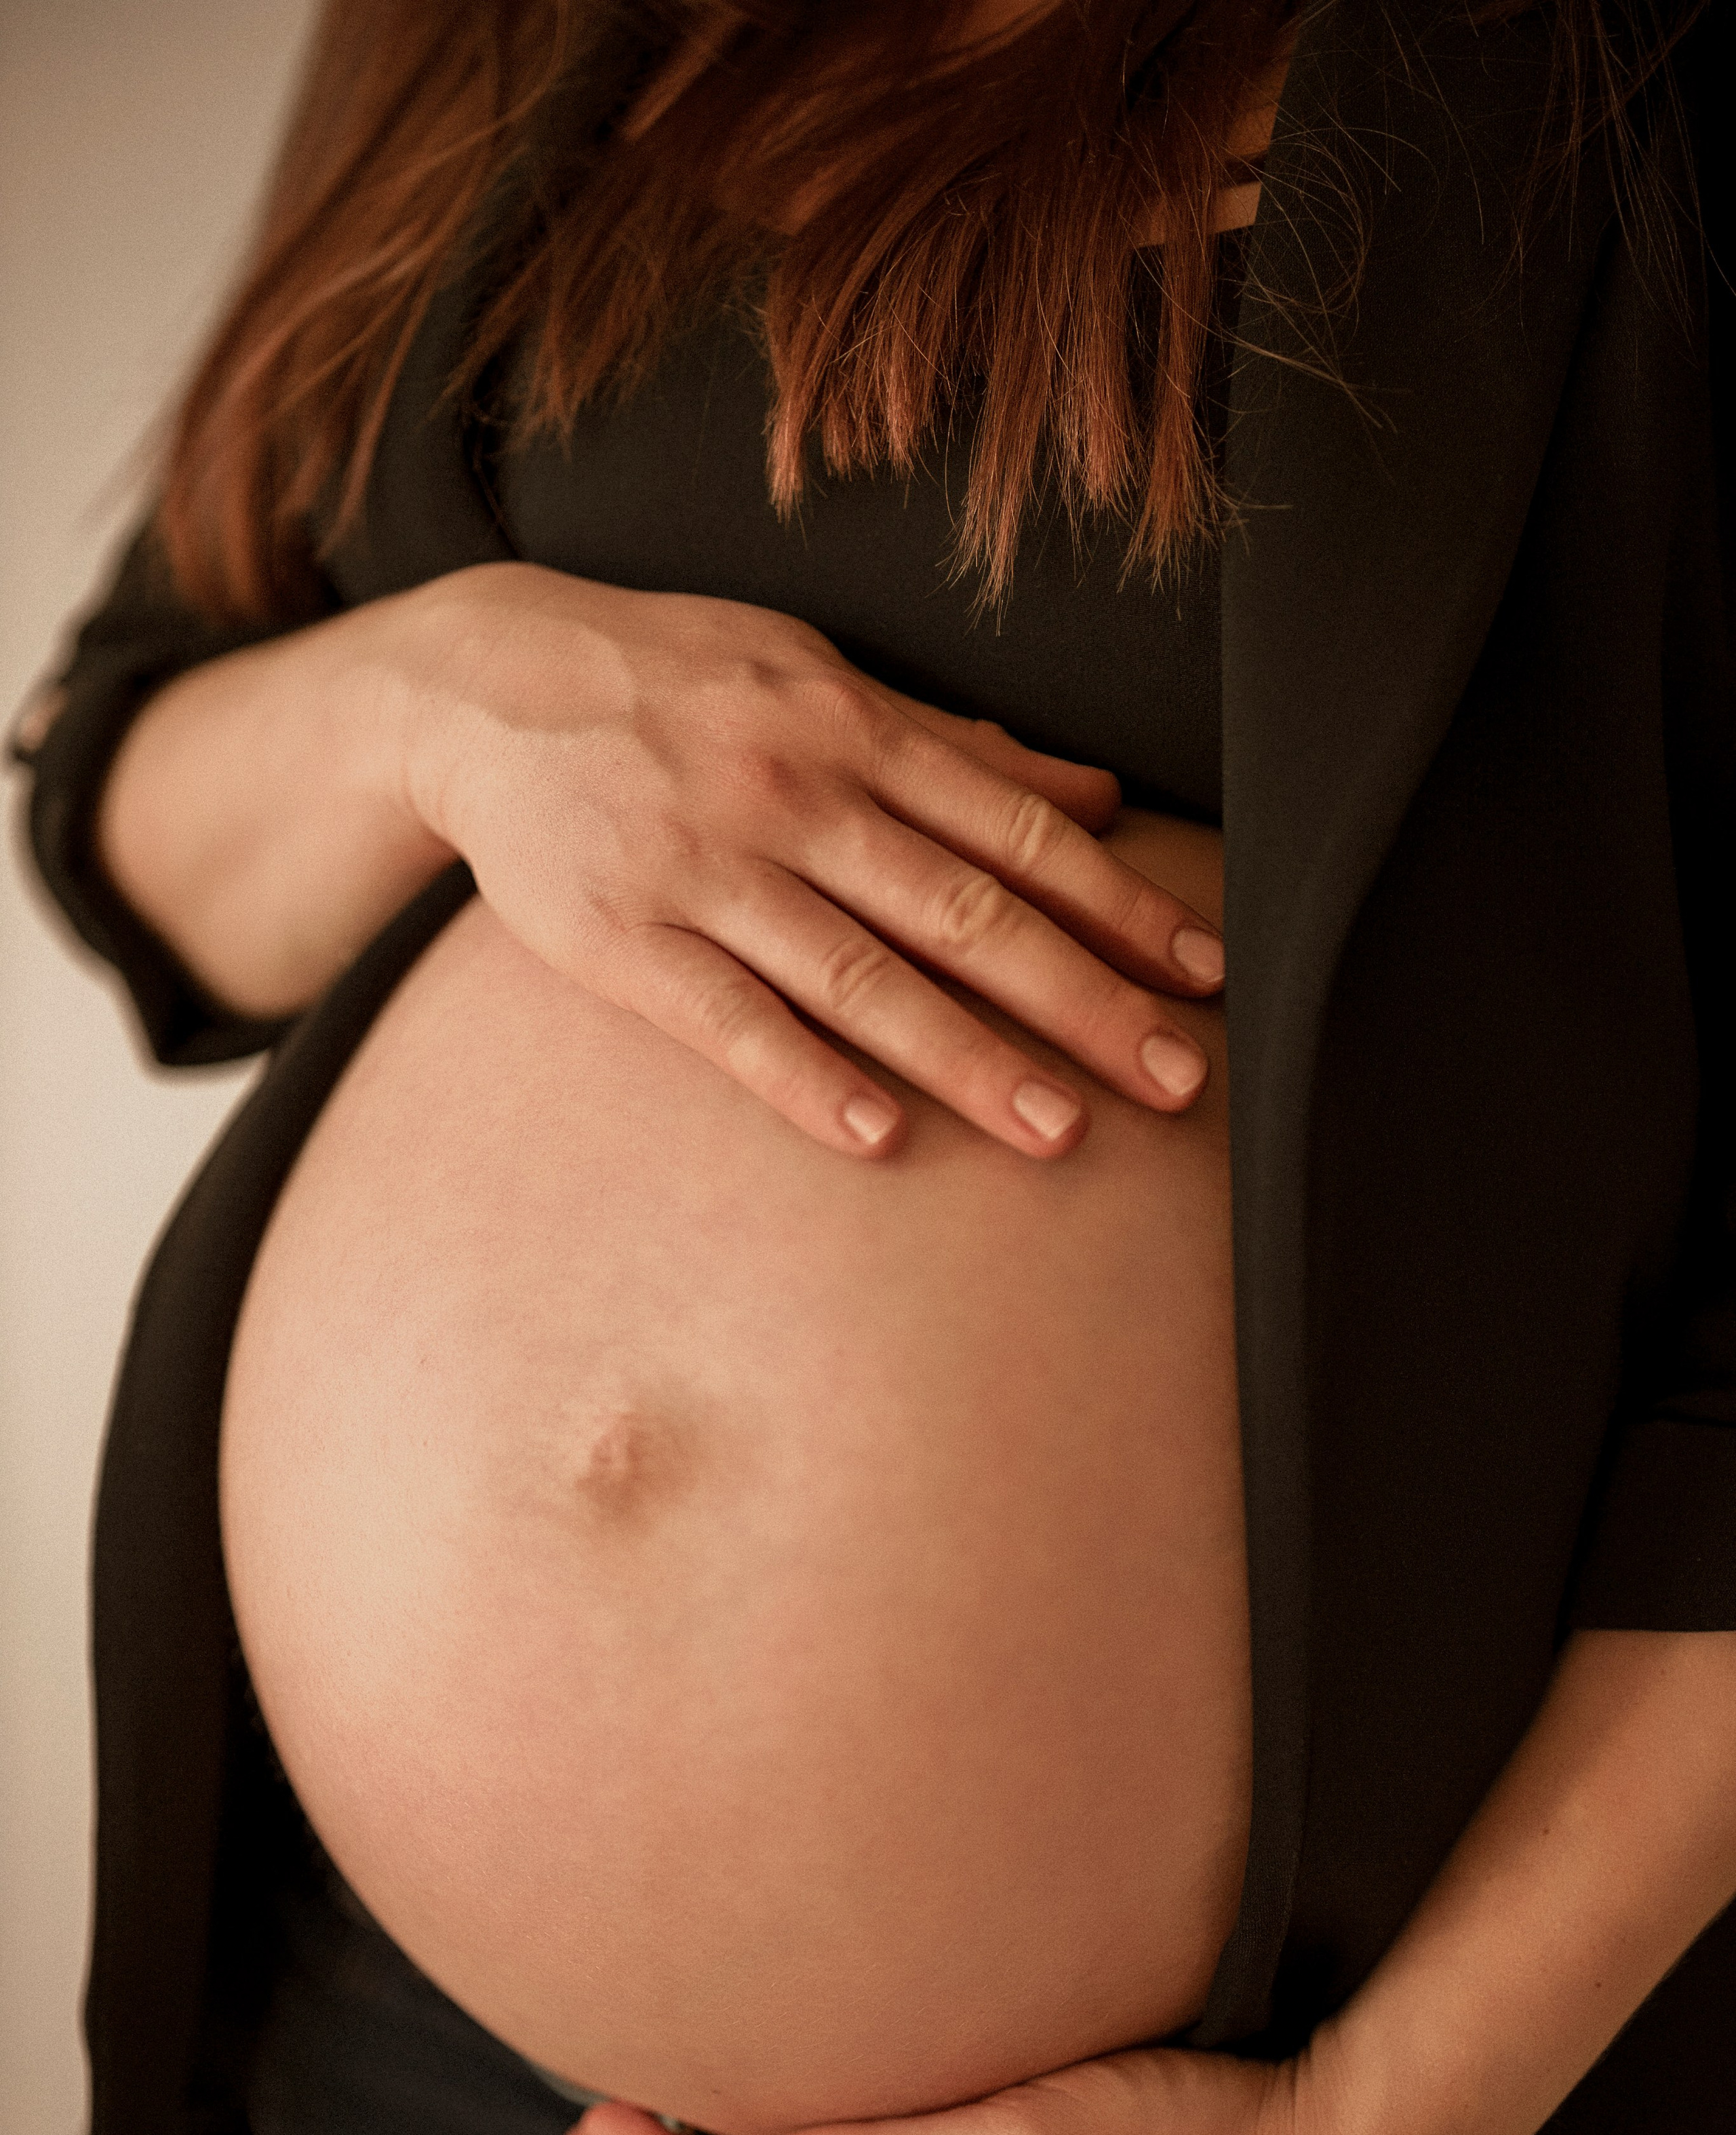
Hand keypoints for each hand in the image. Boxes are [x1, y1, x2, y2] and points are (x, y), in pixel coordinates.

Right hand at [399, 564, 1223, 1160]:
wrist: (486, 681)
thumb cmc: (679, 682)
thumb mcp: (819, 676)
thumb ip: (954, 745)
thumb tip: (1094, 793)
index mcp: (854, 727)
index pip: (1015, 827)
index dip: (1118, 904)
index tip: (1203, 974)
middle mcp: (795, 794)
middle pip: (962, 909)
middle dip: (1080, 997)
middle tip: (1177, 1079)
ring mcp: (706, 868)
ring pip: (858, 974)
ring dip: (967, 1056)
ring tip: (1059, 1132)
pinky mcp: (622, 938)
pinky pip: (727, 1020)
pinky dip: (804, 1078)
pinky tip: (878, 1139)